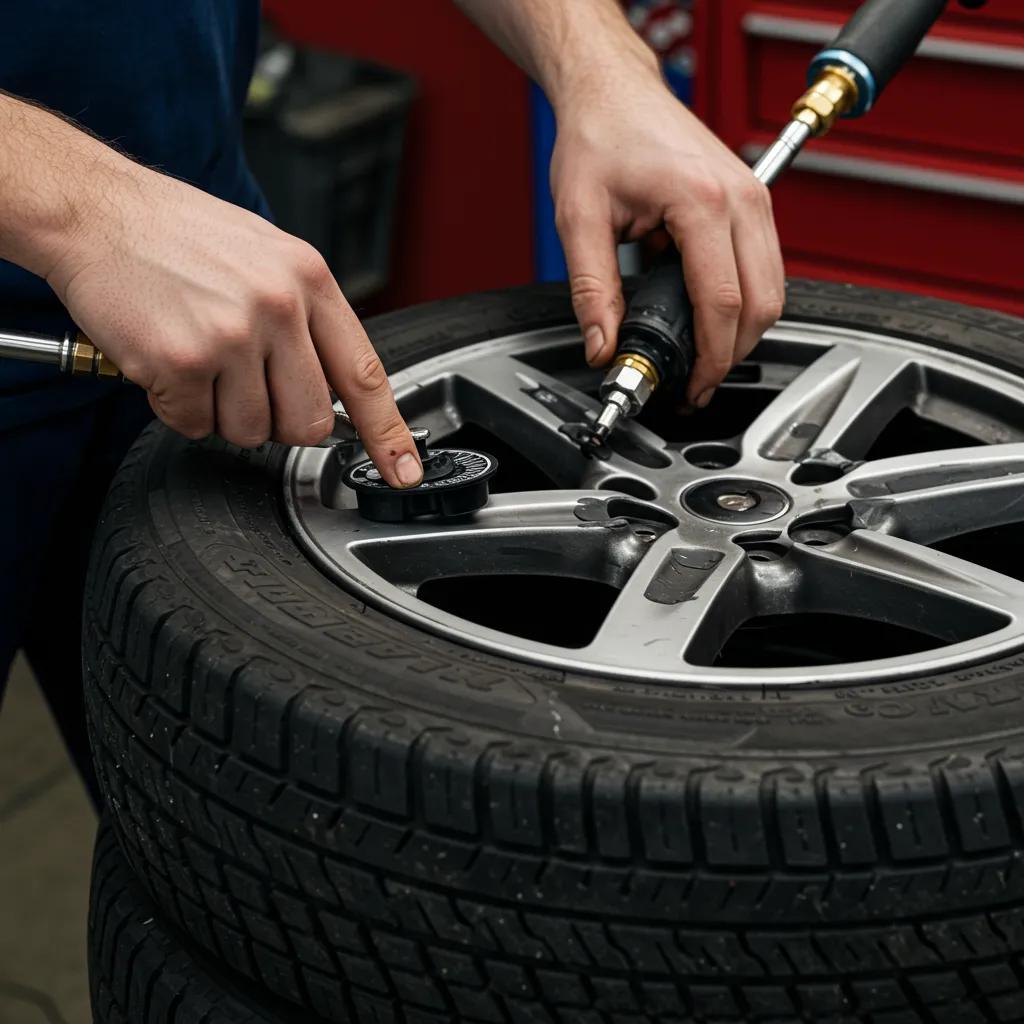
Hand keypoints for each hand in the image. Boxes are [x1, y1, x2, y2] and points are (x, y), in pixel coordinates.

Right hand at [45, 161, 422, 486]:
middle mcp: (278, 306)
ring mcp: (231, 335)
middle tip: (245, 385)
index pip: (365, 374)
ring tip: (198, 359)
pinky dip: (176, 406)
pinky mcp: (181, 361)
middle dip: (280, 421)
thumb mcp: (269, 257)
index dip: (389, 433)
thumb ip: (307, 319)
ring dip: (221, 412)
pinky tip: (164, 361)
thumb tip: (336, 389)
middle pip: (309, 421)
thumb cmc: (180, 235)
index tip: (404, 472)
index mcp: (309, 279)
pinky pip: (194, 424)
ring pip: (250, 431)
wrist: (95, 209)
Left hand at [551, 66, 784, 407]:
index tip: (693, 386)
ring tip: (705, 360)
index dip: (711, 356)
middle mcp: (742, 197)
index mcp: (701, 200)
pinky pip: (767, 267)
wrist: (614, 91)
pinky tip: (713, 320)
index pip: (722, 301)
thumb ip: (591, 291)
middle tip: (698, 384)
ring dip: (745, 331)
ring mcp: (754, 196)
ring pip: (774, 288)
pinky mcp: (753, 199)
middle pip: (762, 302)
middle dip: (734, 353)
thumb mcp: (579, 219)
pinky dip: (747, 302)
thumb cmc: (598, 137)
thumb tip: (602, 347)